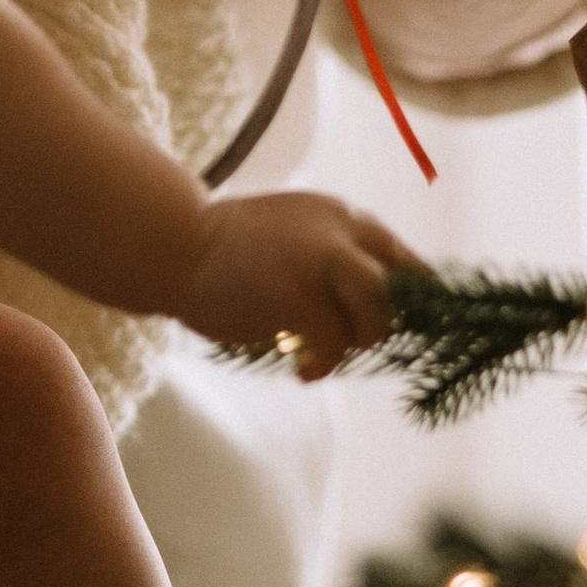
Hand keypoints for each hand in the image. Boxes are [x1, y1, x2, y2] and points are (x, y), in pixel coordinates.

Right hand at [177, 191, 420, 380]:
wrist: (173, 244)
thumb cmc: (231, 253)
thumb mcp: (296, 237)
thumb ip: (335, 258)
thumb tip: (381, 306)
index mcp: (341, 216)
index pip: (405, 260)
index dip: (414, 301)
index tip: (404, 330)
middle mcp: (338, 231)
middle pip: (400, 289)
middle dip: (384, 324)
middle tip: (354, 340)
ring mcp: (317, 260)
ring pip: (375, 316)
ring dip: (355, 343)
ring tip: (323, 350)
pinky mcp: (294, 293)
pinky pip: (334, 345)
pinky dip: (324, 365)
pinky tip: (303, 370)